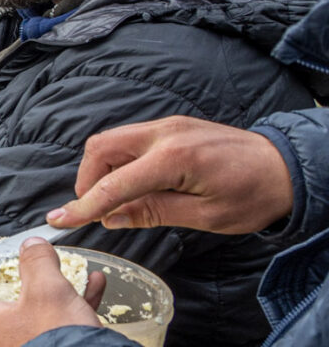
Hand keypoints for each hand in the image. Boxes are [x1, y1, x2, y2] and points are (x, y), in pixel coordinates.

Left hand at [0, 240, 105, 346]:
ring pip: (30, 313)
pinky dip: (70, 306)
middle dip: (13, 278)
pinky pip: (53, 328)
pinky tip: (95, 287)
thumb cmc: (56, 342)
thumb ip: (37, 262)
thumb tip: (30, 245)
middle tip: (26, 262)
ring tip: (73, 269)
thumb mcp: (48, 291)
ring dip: (50, 288)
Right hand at [46, 116, 292, 234]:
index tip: (59, 221)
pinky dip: (120, 161)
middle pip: (101, 147)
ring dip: (102, 169)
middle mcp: (166, 133)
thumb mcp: (204, 216)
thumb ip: (152, 213)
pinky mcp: (173, 126)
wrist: (288, 168)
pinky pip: (131, 139)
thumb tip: (111, 218)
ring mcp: (169, 125)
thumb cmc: (254, 196)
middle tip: (95, 208)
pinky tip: (134, 184)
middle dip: (87, 179)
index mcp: (174, 159)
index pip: (114, 184)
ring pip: (112, 140)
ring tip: (117, 199)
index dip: (83, 206)